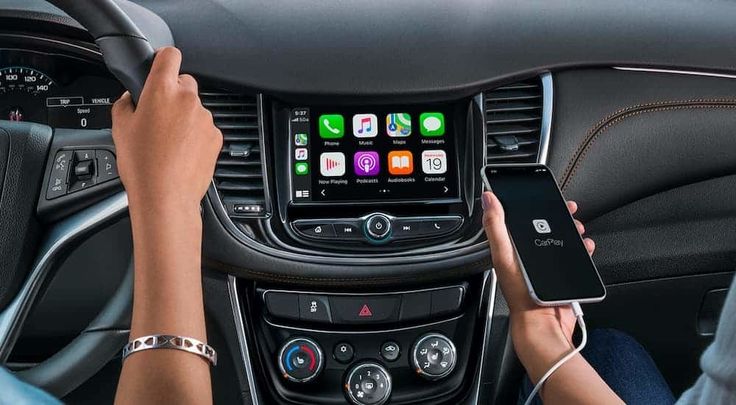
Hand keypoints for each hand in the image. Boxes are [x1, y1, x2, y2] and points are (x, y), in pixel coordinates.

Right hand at [111, 47, 222, 215]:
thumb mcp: (120, 128)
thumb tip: (131, 98)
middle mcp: (188, 100)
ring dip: (183, 117)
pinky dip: (195, 134)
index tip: (159, 66)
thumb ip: (125, 103)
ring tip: (167, 141)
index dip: (163, 59)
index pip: (170, 55)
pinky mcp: (216, 136)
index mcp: (162, 90)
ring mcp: (205, 119)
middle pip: (183, 83)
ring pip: (194, 108)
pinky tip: (180, 151)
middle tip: (157, 116)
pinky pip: (204, 127)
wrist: (165, 197)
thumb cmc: (142, 165)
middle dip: (171, 94)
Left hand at [481, 192, 595, 379]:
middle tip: (567, 209)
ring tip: (577, 226)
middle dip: (556, 215)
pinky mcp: (562, 274)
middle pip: (543, 227)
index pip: (518, 219)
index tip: (540, 193)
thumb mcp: (504, 255)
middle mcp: (527, 255)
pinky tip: (585, 245)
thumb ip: (496, 226)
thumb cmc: (520, 293)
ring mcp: (545, 265)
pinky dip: (581, 248)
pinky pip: (574, 255)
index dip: (528, 204)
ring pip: (560, 239)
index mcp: (510, 249)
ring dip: (571, 229)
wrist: (542, 322)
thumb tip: (488, 198)